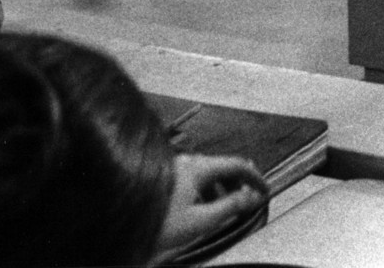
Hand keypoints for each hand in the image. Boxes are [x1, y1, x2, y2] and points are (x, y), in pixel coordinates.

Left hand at [151, 154, 265, 262]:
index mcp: (198, 167)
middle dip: (237, 184)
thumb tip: (253, 197)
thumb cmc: (155, 222)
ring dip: (220, 188)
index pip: (237, 164)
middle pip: (222, 167)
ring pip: (206, 173)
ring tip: (222, 208)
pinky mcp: (163, 177)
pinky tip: (198, 207)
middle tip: (247, 200)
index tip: (264, 190)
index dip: (255, 177)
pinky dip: (204, 190)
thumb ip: (231, 206)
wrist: (119, 222)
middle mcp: (186, 162)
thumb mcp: (200, 220)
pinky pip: (192, 178)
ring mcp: (173, 168)